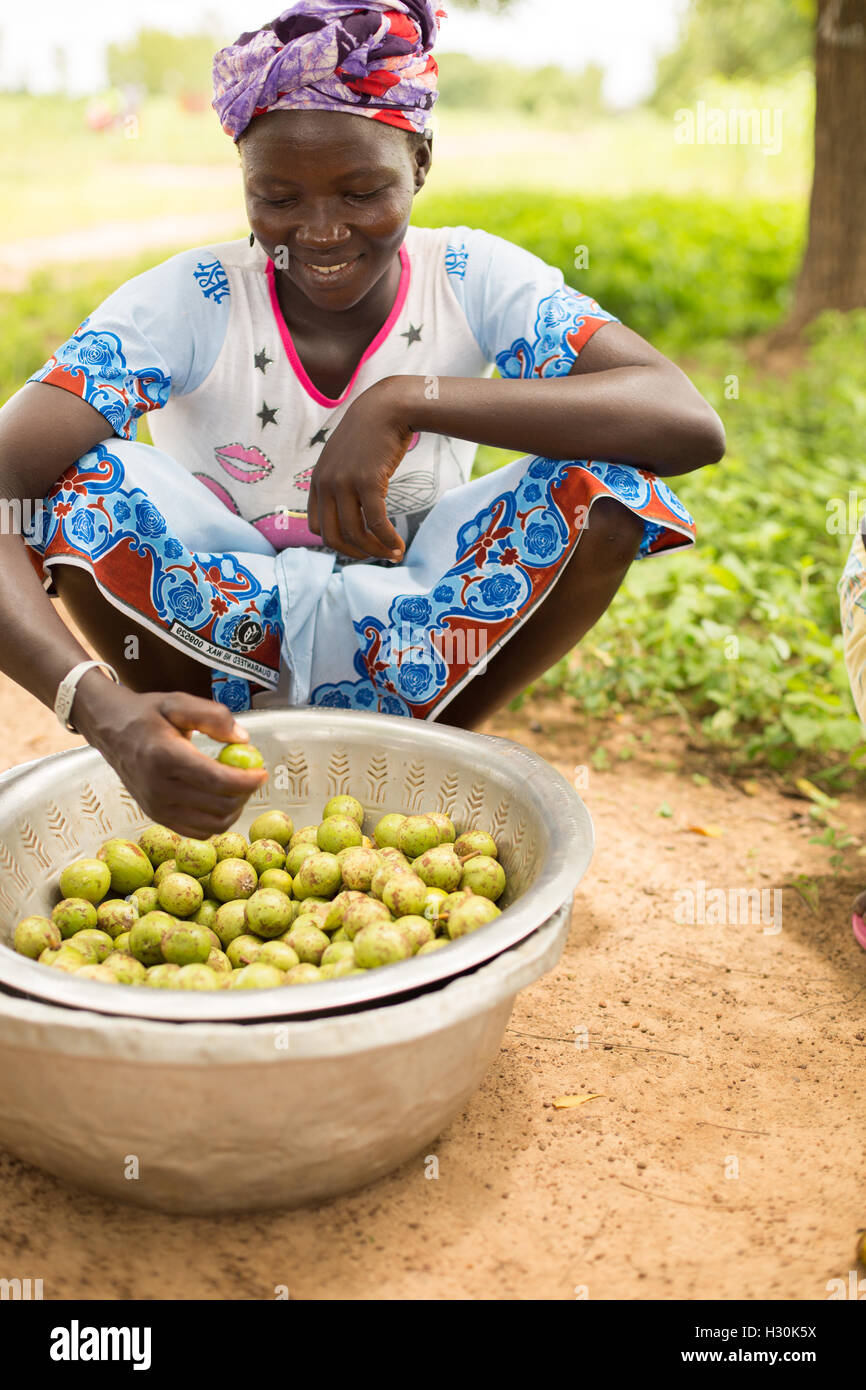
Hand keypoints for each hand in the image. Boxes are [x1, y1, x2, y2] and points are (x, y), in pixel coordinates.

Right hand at [73, 680, 267, 837]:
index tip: (262, 772)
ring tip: (237, 787)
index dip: (247, 781)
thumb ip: (213, 716)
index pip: (217, 780)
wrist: (111, 729)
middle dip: (245, 794)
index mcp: (165, 757)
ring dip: (233, 809)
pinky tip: (220, 799)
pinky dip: (215, 820)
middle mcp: (159, 787)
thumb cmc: (148, 714)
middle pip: (218, 806)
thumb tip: (243, 739)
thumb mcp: (179, 702)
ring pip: (211, 824)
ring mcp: (156, 807)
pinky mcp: (156, 817)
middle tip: (252, 777)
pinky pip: (197, 830)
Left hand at [307, 377, 414, 559]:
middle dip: (356, 553)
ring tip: (393, 553)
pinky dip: (387, 539)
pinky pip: (376, 522)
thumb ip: (340, 483)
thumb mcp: (344, 459)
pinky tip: (399, 545)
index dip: (338, 543)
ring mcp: (344, 483)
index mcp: (317, 481)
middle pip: (334, 537)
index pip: (317, 528)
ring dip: (375, 550)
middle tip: (377, 556)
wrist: (387, 407)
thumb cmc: (371, 435)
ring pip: (355, 533)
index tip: (359, 546)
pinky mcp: (367, 481)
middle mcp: (326, 484)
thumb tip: (350, 511)